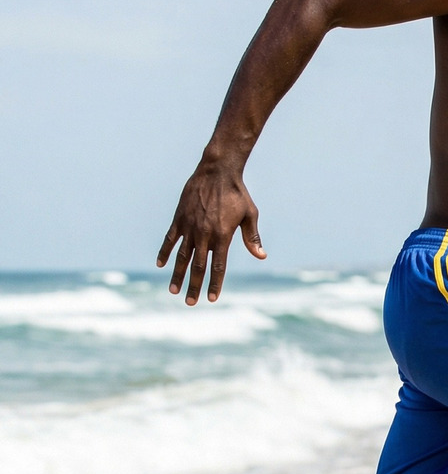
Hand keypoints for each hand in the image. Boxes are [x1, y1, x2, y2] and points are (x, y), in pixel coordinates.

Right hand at [157, 162, 265, 303]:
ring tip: (173, 291)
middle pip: (198, 266)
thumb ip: (252, 237)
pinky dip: (165, 252)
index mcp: (223, 236)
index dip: (215, 284)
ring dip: (177, 275)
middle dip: (194, 286)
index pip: (218, 267)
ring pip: (181, 256)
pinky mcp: (179, 218)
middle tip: (190, 303)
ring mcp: (190, 227)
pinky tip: (161, 265)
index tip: (212, 298)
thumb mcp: (250, 214)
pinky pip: (170, 239)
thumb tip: (261, 256)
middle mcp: (204, 234)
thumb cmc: (237, 193)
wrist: (217, 170)